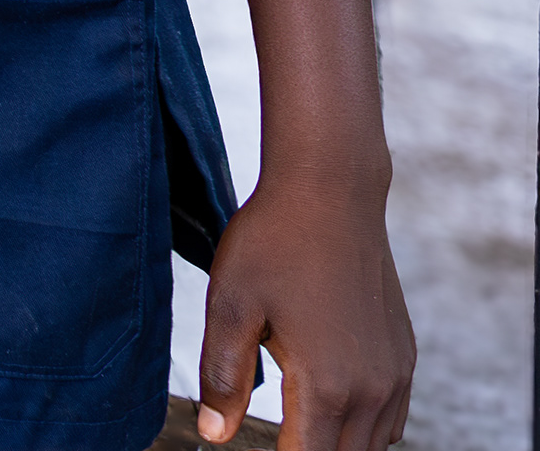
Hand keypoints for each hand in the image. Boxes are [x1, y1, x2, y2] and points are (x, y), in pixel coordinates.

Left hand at [196, 171, 411, 448]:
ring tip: (295, 431)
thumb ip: (223, 377)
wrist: (331, 193)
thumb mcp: (231, 307)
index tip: (252, 449)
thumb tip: (215, 434)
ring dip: (336, 446)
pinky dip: (363, 430)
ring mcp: (395, 374)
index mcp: (326, 386)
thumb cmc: (273, 243)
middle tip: (270, 441)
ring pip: (372, 444)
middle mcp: (372, 390)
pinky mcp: (404, 356)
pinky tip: (330, 413)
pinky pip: (392, 419)